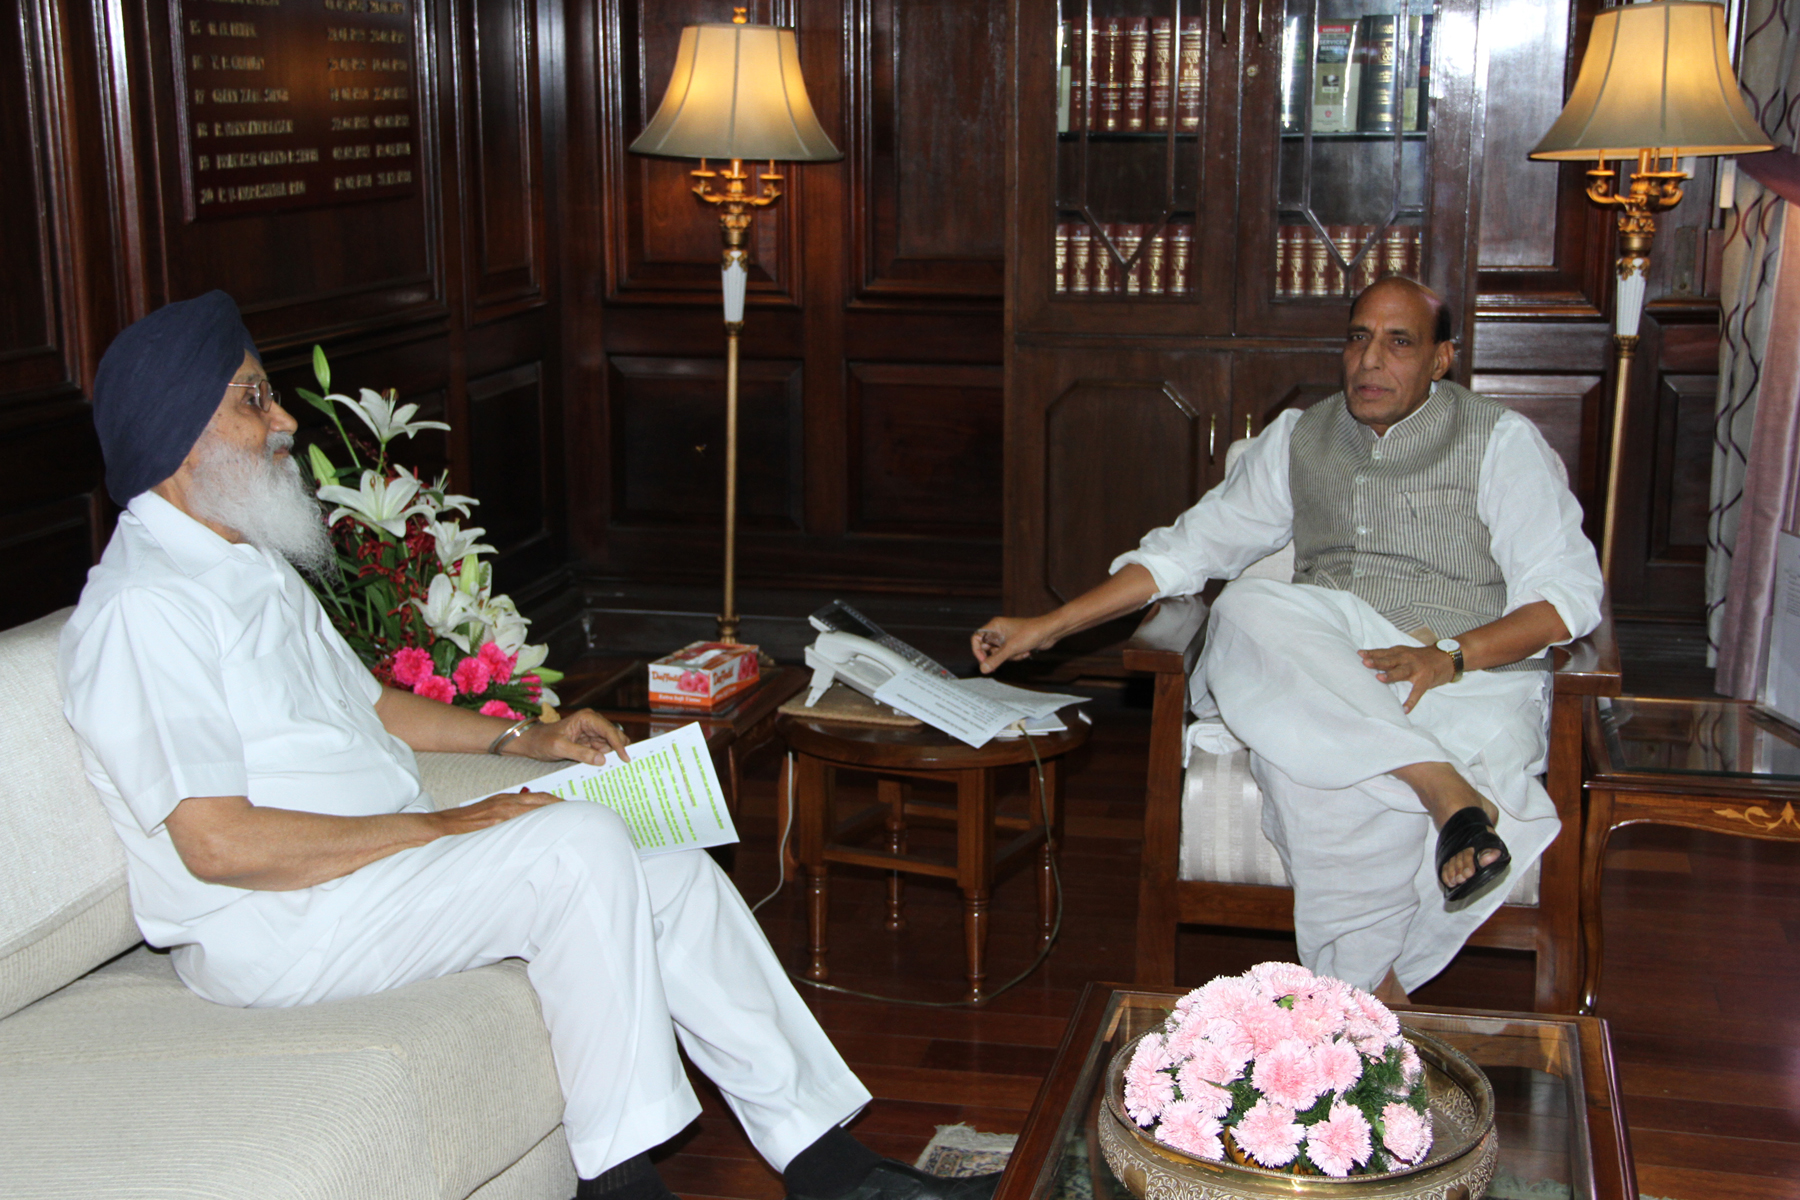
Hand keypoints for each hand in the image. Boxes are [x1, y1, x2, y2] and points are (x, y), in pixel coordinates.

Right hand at [426, 790, 562, 836]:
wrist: (440, 826)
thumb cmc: (464, 824)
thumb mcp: (489, 815)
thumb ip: (507, 816)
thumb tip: (525, 824)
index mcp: (506, 800)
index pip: (538, 797)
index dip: (556, 802)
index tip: (570, 808)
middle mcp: (506, 802)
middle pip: (541, 801)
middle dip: (561, 806)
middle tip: (579, 813)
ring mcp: (500, 811)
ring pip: (534, 809)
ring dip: (553, 813)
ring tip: (570, 820)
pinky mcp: (494, 821)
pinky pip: (519, 821)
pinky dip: (535, 822)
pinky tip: (546, 828)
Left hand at [512, 709, 630, 764]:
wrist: (532, 743)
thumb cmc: (543, 741)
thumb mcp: (560, 747)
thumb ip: (581, 753)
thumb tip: (602, 760)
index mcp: (587, 718)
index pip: (609, 731)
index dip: (619, 745)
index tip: (626, 758)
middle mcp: (593, 724)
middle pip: (614, 736)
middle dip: (620, 750)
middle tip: (626, 765)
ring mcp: (592, 734)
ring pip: (611, 745)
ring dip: (614, 756)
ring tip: (619, 769)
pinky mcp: (590, 743)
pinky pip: (602, 751)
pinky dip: (606, 759)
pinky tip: (609, 769)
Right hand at [971, 616, 1056, 673]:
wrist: (1049, 631)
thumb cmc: (1030, 633)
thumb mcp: (1011, 648)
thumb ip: (995, 659)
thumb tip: (983, 669)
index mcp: (994, 626)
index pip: (977, 638)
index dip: (978, 651)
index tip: (984, 661)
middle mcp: (999, 630)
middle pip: (988, 648)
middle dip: (999, 655)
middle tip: (1007, 656)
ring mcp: (1007, 637)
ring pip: (999, 653)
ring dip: (1010, 656)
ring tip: (1020, 651)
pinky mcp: (1014, 642)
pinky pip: (1009, 654)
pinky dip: (1016, 656)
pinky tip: (1026, 651)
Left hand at [1359, 644, 1455, 713]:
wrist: (1447, 657)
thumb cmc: (1421, 657)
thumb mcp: (1405, 653)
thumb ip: (1391, 658)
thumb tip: (1370, 662)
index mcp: (1401, 652)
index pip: (1384, 652)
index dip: (1372, 653)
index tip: (1360, 654)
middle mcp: (1407, 659)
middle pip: (1390, 660)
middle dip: (1377, 661)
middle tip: (1365, 663)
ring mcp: (1417, 669)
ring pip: (1402, 671)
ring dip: (1390, 675)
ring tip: (1379, 679)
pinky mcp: (1425, 680)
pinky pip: (1417, 691)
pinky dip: (1411, 701)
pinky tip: (1405, 709)